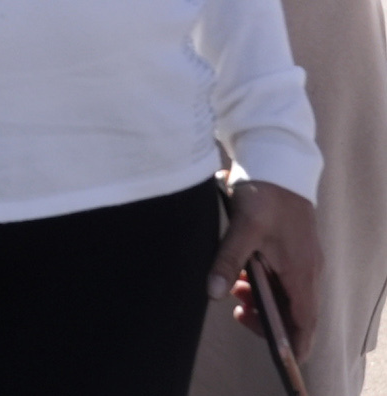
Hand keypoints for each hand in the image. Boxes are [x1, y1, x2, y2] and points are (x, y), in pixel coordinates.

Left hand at [213, 180, 321, 356]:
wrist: (277, 160)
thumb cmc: (264, 194)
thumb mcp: (242, 229)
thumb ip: (227, 261)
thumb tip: (212, 292)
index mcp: (301, 272)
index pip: (305, 321)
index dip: (296, 342)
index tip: (284, 358)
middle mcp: (308, 270)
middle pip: (296, 311)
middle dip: (269, 320)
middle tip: (238, 312)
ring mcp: (303, 259)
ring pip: (288, 294)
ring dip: (264, 299)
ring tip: (236, 291)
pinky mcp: (294, 248)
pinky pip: (284, 278)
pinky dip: (265, 283)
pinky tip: (242, 273)